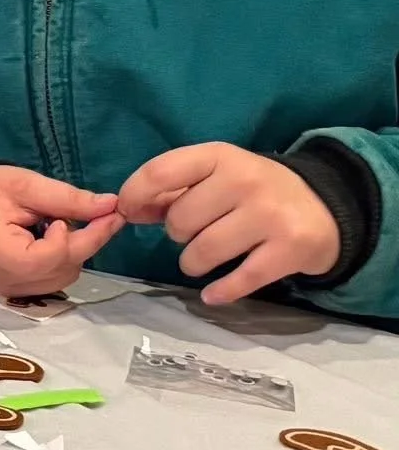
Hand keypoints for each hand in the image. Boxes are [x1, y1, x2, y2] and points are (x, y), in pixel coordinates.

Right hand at [0, 165, 124, 298]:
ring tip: (63, 223)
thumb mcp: (23, 186)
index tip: (74, 212)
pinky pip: (52, 280)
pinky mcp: (16, 290)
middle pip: (63, 269)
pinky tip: (55, 238)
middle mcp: (8, 281)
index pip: (53, 256)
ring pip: (63, 277)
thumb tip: (110, 205)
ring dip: (74, 251)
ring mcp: (12, 290)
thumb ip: (67, 198)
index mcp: (3, 255)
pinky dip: (62, 260)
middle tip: (99, 214)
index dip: (72, 235)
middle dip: (85, 241)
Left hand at [117, 143, 339, 304]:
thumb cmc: (252, 190)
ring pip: (204, 251)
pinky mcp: (290, 250)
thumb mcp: (215, 175)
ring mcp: (270, 216)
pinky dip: (220, 291)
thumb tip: (126, 210)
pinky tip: (212, 294)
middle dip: (176, 234)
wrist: (324, 207)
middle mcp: (245, 181)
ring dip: (193, 263)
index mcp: (219, 156)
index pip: (161, 172)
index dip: (135, 195)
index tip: (128, 212)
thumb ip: (172, 190)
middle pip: (180, 220)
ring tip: (202, 258)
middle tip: (192, 233)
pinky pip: (240, 280)